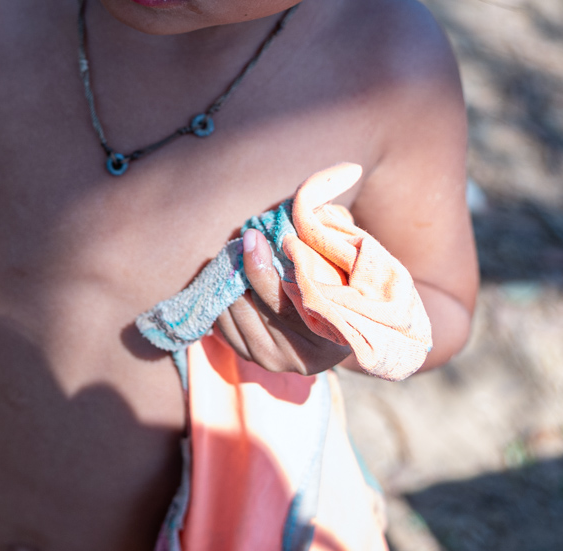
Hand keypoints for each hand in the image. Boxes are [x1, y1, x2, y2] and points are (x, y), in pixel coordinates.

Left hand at [213, 228, 352, 374]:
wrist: (339, 320)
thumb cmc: (339, 278)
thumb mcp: (341, 259)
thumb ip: (327, 237)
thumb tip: (313, 200)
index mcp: (330, 333)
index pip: (282, 300)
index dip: (261, 265)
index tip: (252, 235)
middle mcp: (303, 358)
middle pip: (252, 307)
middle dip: (239, 270)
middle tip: (237, 241)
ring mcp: (275, 362)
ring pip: (233, 315)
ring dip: (227, 283)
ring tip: (232, 256)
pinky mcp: (252, 359)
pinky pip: (223, 327)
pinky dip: (220, 299)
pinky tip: (228, 278)